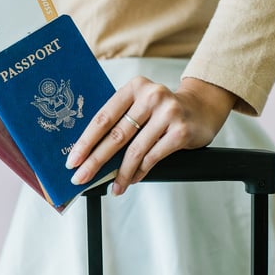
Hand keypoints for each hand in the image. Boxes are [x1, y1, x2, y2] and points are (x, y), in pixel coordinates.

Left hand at [65, 76, 237, 194]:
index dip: (85, 141)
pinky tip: (131, 181)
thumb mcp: (139, 105)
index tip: (72, 160)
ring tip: (113, 187)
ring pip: (135, 150)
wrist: (202, 108)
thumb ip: (119, 121)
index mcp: (133, 87)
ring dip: (121, 173)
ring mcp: (168, 113)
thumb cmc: (160, 111)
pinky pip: (153, 157)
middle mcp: (151, 96)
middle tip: (81, 178)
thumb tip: (89, 154)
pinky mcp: (181, 131)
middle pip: (116, 135)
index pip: (103, 118)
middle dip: (95, 161)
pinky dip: (139, 172)